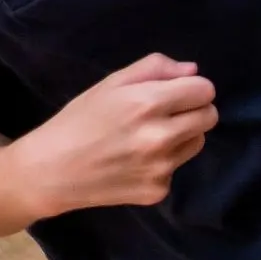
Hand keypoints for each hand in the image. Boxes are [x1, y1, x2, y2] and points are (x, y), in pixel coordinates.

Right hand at [9, 54, 219, 215]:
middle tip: (165, 113)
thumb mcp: (111, 83)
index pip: (205, 90)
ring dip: (183, 136)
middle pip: (209, 116)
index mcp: (148, 103)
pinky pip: (177, 167)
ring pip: (198, 142)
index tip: (175, 92)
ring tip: (148, 136)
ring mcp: (161, 167)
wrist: (51, 171)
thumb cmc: (78, 120)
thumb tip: (192, 71)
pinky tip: (135, 161)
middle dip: (193, 110)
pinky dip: (163, 162)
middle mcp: (160, 137)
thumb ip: (154, 68)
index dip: (192, 88)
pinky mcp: (158, 190)